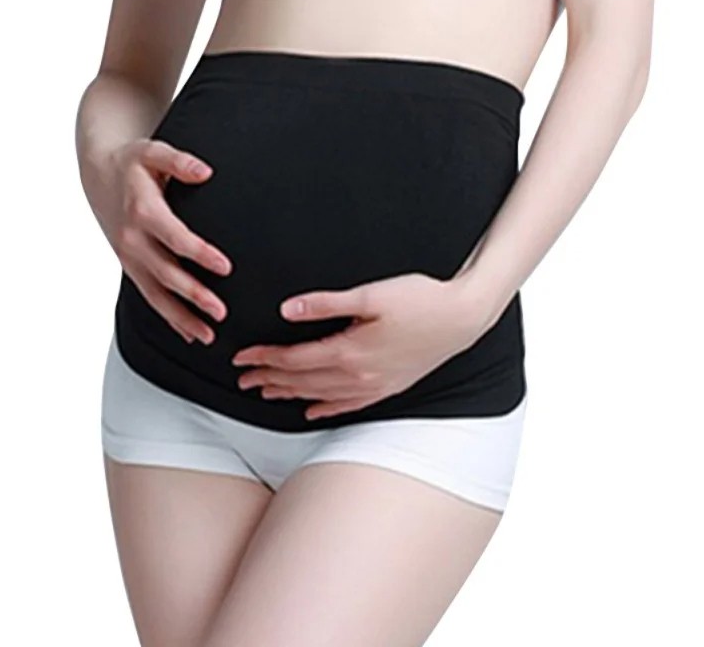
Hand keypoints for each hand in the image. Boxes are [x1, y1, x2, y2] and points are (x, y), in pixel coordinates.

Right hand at [108, 138, 232, 344]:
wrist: (97, 174)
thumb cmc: (132, 164)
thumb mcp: (152, 153)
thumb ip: (179, 161)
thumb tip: (205, 172)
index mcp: (143, 211)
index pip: (176, 237)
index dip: (200, 253)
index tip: (226, 267)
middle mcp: (133, 239)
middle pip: (166, 273)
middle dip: (194, 294)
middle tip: (221, 311)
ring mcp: (129, 257)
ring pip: (156, 294)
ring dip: (182, 317)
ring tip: (208, 335)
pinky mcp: (130, 267)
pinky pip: (150, 297)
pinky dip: (169, 317)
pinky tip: (190, 334)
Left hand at [231, 272, 493, 420]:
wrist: (462, 319)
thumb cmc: (420, 300)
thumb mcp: (371, 294)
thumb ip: (326, 303)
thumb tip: (287, 309)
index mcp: (349, 350)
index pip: (294, 359)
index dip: (264, 359)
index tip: (241, 357)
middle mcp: (357, 375)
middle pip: (301, 381)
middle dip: (268, 379)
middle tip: (242, 378)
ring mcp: (373, 386)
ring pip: (319, 395)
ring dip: (288, 394)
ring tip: (265, 392)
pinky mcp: (387, 388)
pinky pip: (346, 406)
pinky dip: (323, 408)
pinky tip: (311, 410)